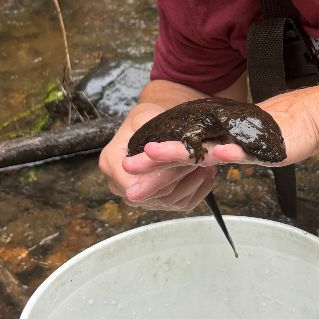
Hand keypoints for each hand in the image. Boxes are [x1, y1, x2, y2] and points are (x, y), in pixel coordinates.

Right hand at [100, 103, 216, 212]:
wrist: (154, 131)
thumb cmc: (147, 120)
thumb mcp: (143, 114)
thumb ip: (146, 125)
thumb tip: (155, 145)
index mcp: (111, 164)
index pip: (134, 182)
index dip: (160, 174)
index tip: (182, 160)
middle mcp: (121, 187)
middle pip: (156, 194)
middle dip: (181, 177)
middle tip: (201, 162)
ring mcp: (142, 199)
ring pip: (172, 201)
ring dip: (193, 183)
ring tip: (207, 164)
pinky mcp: (160, 204)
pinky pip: (183, 203)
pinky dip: (198, 189)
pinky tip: (207, 173)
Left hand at [118, 89, 318, 207]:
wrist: (311, 117)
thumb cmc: (279, 133)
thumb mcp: (245, 147)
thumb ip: (224, 152)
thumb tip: (205, 161)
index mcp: (216, 138)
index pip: (180, 152)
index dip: (155, 163)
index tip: (130, 173)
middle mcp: (221, 134)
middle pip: (182, 150)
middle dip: (153, 163)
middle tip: (126, 170)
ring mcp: (240, 136)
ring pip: (203, 146)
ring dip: (176, 152)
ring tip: (152, 155)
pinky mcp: (261, 139)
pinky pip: (243, 147)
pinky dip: (228, 151)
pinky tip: (213, 156)